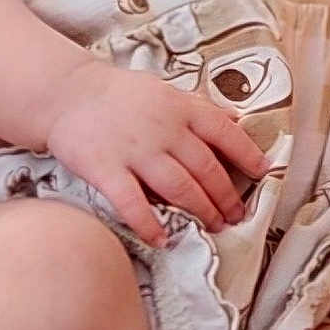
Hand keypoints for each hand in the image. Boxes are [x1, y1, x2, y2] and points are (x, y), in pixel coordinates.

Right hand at [44, 60, 269, 246]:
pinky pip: (133, 203)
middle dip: (226, 197)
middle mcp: (164, 130)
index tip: (263, 174)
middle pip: (206, 169)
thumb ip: (199, 107)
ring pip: (179, 188)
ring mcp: (135, 151)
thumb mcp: (164, 90)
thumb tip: (238, 121)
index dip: (248, 155)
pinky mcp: (106, 169)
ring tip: (213, 227)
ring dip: (201, 211)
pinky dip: (149, 224)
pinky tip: (162, 240)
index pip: (225, 133)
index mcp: (180, 108)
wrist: (67, 93)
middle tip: (236, 216)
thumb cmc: (118, 95)